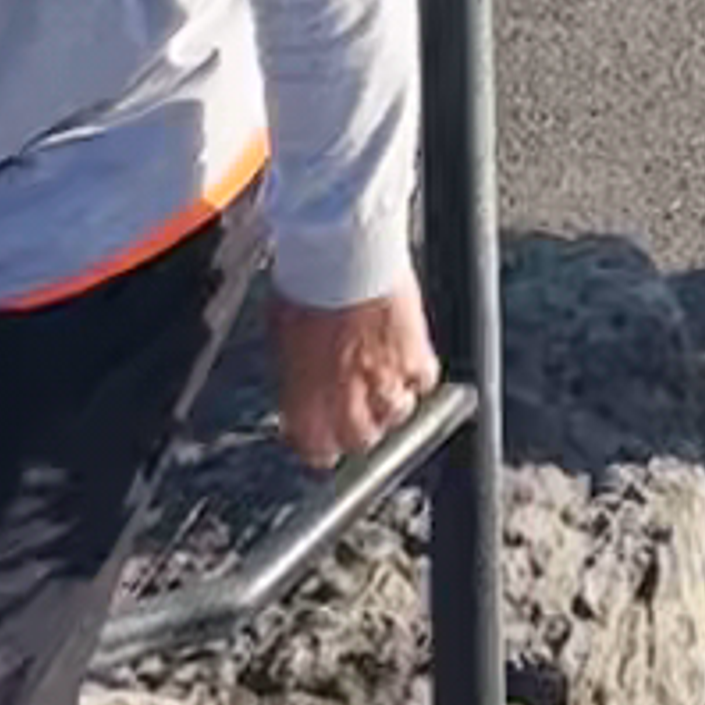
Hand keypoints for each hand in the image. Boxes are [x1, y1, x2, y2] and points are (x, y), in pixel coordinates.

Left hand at [271, 280, 438, 467]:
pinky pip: (425, 381)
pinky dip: (418, 373)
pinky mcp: (416, 357)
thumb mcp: (280, 337)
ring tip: (384, 380)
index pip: (316, 451)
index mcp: (305, 404)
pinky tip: (408, 357)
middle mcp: (346, 402)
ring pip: (396, 415)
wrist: (345, 253)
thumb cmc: (306, 285)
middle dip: (358, 426)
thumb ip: (293, 374)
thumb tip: (297, 384)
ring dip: (391, 402)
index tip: (319, 429)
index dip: (320, 441)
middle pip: (361, 440)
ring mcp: (384, 382)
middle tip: (353, 405)